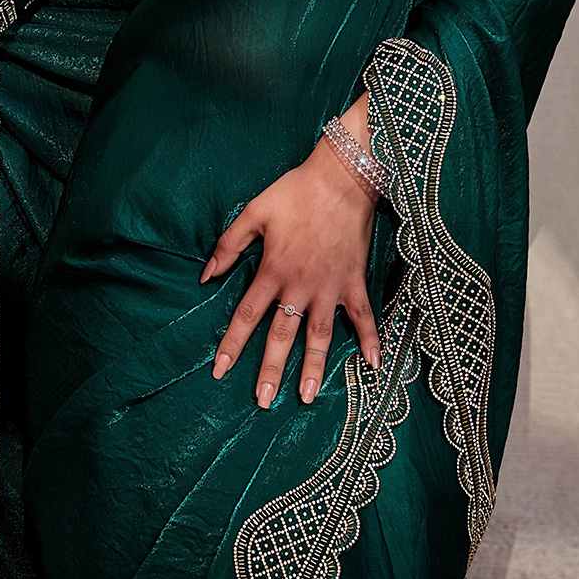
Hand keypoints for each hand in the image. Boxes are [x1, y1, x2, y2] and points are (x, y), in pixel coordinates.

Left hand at [201, 95, 381, 406]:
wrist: (341, 177)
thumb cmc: (295, 192)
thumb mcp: (254, 212)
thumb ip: (228, 245)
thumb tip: (205, 274)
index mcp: (273, 270)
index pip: (247, 315)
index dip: (232, 344)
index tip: (220, 371)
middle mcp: (300, 285)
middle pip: (282, 335)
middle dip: (271, 370)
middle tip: (263, 401)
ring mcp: (330, 286)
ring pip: (320, 335)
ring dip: (314, 367)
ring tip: (308, 397)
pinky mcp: (354, 280)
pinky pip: (363, 316)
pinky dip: (370, 339)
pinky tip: (373, 366)